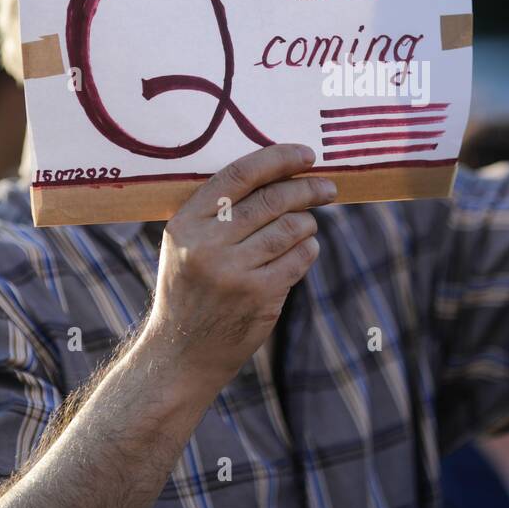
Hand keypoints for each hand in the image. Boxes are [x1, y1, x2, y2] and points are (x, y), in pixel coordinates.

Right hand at [146, 144, 334, 383]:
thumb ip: (218, 211)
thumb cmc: (191, 288)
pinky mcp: (259, 297)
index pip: (240, 175)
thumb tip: (279, 172)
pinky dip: (309, 249)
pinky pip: (300, 258)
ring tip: (307, 225)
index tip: (306, 155)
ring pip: (292, 228)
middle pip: (272, 200)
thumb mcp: (185, 244)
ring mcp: (234, 272)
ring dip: (308, 222)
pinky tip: (304, 249)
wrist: (181, 352)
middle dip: (307, 188)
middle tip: (327, 187)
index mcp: (186, 222)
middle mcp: (207, 245)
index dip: (278, 158)